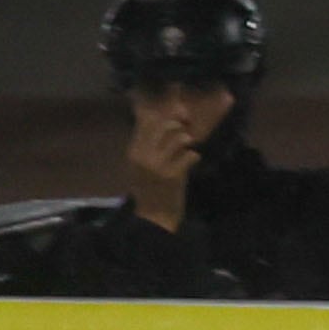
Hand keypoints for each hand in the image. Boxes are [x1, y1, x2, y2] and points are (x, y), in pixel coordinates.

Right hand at [122, 98, 208, 232]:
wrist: (154, 216)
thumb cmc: (149, 188)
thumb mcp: (141, 164)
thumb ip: (148, 143)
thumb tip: (157, 118)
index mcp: (134, 151)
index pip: (146, 121)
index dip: (163, 113)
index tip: (175, 113)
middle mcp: (143, 155)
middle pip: (164, 125)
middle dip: (179, 124)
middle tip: (186, 130)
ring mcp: (158, 165)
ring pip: (178, 137)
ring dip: (187, 140)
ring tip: (188, 147)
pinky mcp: (173, 175)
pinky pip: (190, 155)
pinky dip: (194, 156)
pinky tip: (192, 161)